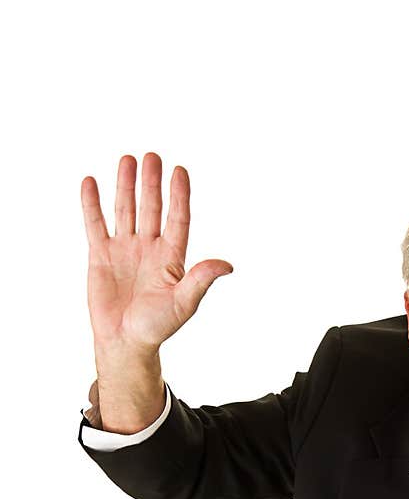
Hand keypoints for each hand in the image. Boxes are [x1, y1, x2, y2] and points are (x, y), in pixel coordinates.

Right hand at [81, 152, 232, 354]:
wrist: (125, 342)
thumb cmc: (157, 327)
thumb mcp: (184, 303)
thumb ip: (201, 280)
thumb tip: (227, 265)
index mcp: (172, 258)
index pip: (178, 218)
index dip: (179, 196)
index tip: (180, 171)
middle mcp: (149, 248)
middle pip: (152, 207)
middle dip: (152, 183)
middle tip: (152, 156)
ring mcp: (124, 249)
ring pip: (126, 209)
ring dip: (126, 186)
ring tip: (127, 160)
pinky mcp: (100, 255)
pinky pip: (95, 224)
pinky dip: (92, 204)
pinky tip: (90, 182)